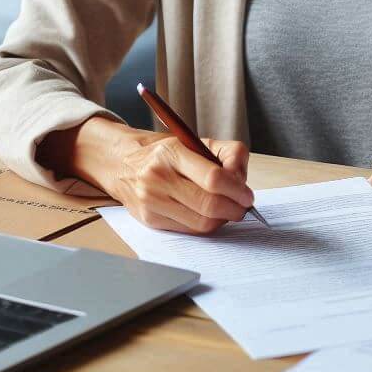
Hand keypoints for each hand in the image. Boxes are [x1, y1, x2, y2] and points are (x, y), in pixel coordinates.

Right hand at [107, 129, 253, 234]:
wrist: (123, 163)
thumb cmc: (166, 152)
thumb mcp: (195, 141)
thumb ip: (227, 153)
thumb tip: (242, 180)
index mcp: (172, 152)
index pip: (213, 178)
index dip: (237, 190)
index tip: (248, 195)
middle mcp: (158, 177)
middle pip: (209, 204)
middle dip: (234, 209)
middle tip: (243, 207)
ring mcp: (151, 201)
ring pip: (201, 222)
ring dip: (222, 220)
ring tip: (228, 210)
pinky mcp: (149, 220)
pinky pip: (189, 230)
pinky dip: (205, 225)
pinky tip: (209, 215)